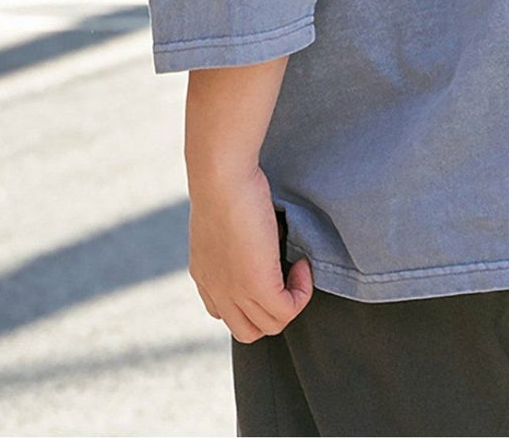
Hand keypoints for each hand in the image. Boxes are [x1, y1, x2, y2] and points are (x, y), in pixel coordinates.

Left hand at [187, 162, 313, 342]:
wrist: (222, 177)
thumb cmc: (227, 183)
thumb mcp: (226, 218)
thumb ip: (237, 239)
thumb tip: (266, 240)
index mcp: (205, 276)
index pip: (225, 313)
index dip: (251, 300)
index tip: (269, 268)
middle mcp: (216, 291)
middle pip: (247, 330)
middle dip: (272, 309)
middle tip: (287, 275)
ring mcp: (235, 292)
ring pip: (269, 326)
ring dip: (291, 301)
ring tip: (297, 266)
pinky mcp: (257, 286)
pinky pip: (288, 310)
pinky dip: (302, 292)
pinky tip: (303, 263)